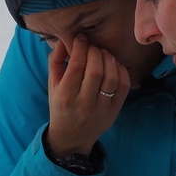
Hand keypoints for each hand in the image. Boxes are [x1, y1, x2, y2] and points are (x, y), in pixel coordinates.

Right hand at [46, 35, 129, 156]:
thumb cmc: (61, 106)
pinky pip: (123, 85)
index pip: (76, 65)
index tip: (81, 38)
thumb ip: (56, 61)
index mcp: (65, 96)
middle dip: (95, 51)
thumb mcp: (52, 85)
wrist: (73, 136)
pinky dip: (120, 70)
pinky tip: (113, 65)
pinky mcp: (115, 110)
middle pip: (95, 69)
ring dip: (108, 58)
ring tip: (102, 54)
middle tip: (92, 46)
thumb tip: (65, 39)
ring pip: (111, 76)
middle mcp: (84, 103)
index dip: (81, 47)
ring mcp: (102, 108)